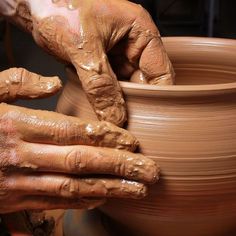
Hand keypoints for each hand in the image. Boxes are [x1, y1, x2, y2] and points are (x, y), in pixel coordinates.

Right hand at [0, 68, 158, 212]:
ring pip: (76, 188)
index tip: (133, 142)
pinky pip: (58, 202)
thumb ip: (18, 83)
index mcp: (19, 127)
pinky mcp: (17, 200)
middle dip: (121, 168)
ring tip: (139, 189)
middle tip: (151, 172)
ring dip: (111, 189)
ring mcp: (22, 182)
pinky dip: (86, 200)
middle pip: (83, 163)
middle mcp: (25, 156)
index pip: (75, 132)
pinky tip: (108, 196)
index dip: (107, 138)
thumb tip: (51, 82)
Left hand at [8, 0, 173, 125]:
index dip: (157, 97)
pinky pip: (110, 85)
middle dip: (134, 103)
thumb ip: (100, 85)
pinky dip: (105, 97)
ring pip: (126, 87)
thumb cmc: (59, 6)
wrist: (35, 5)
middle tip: (124, 122)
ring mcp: (117, 55)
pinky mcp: (103, 63)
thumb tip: (115, 116)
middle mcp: (132, 44)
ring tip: (110, 116)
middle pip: (144, 83)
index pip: (162, 72)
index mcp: (140, 31)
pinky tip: (99, 105)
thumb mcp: (83, 48)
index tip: (150, 118)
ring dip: (118, 102)